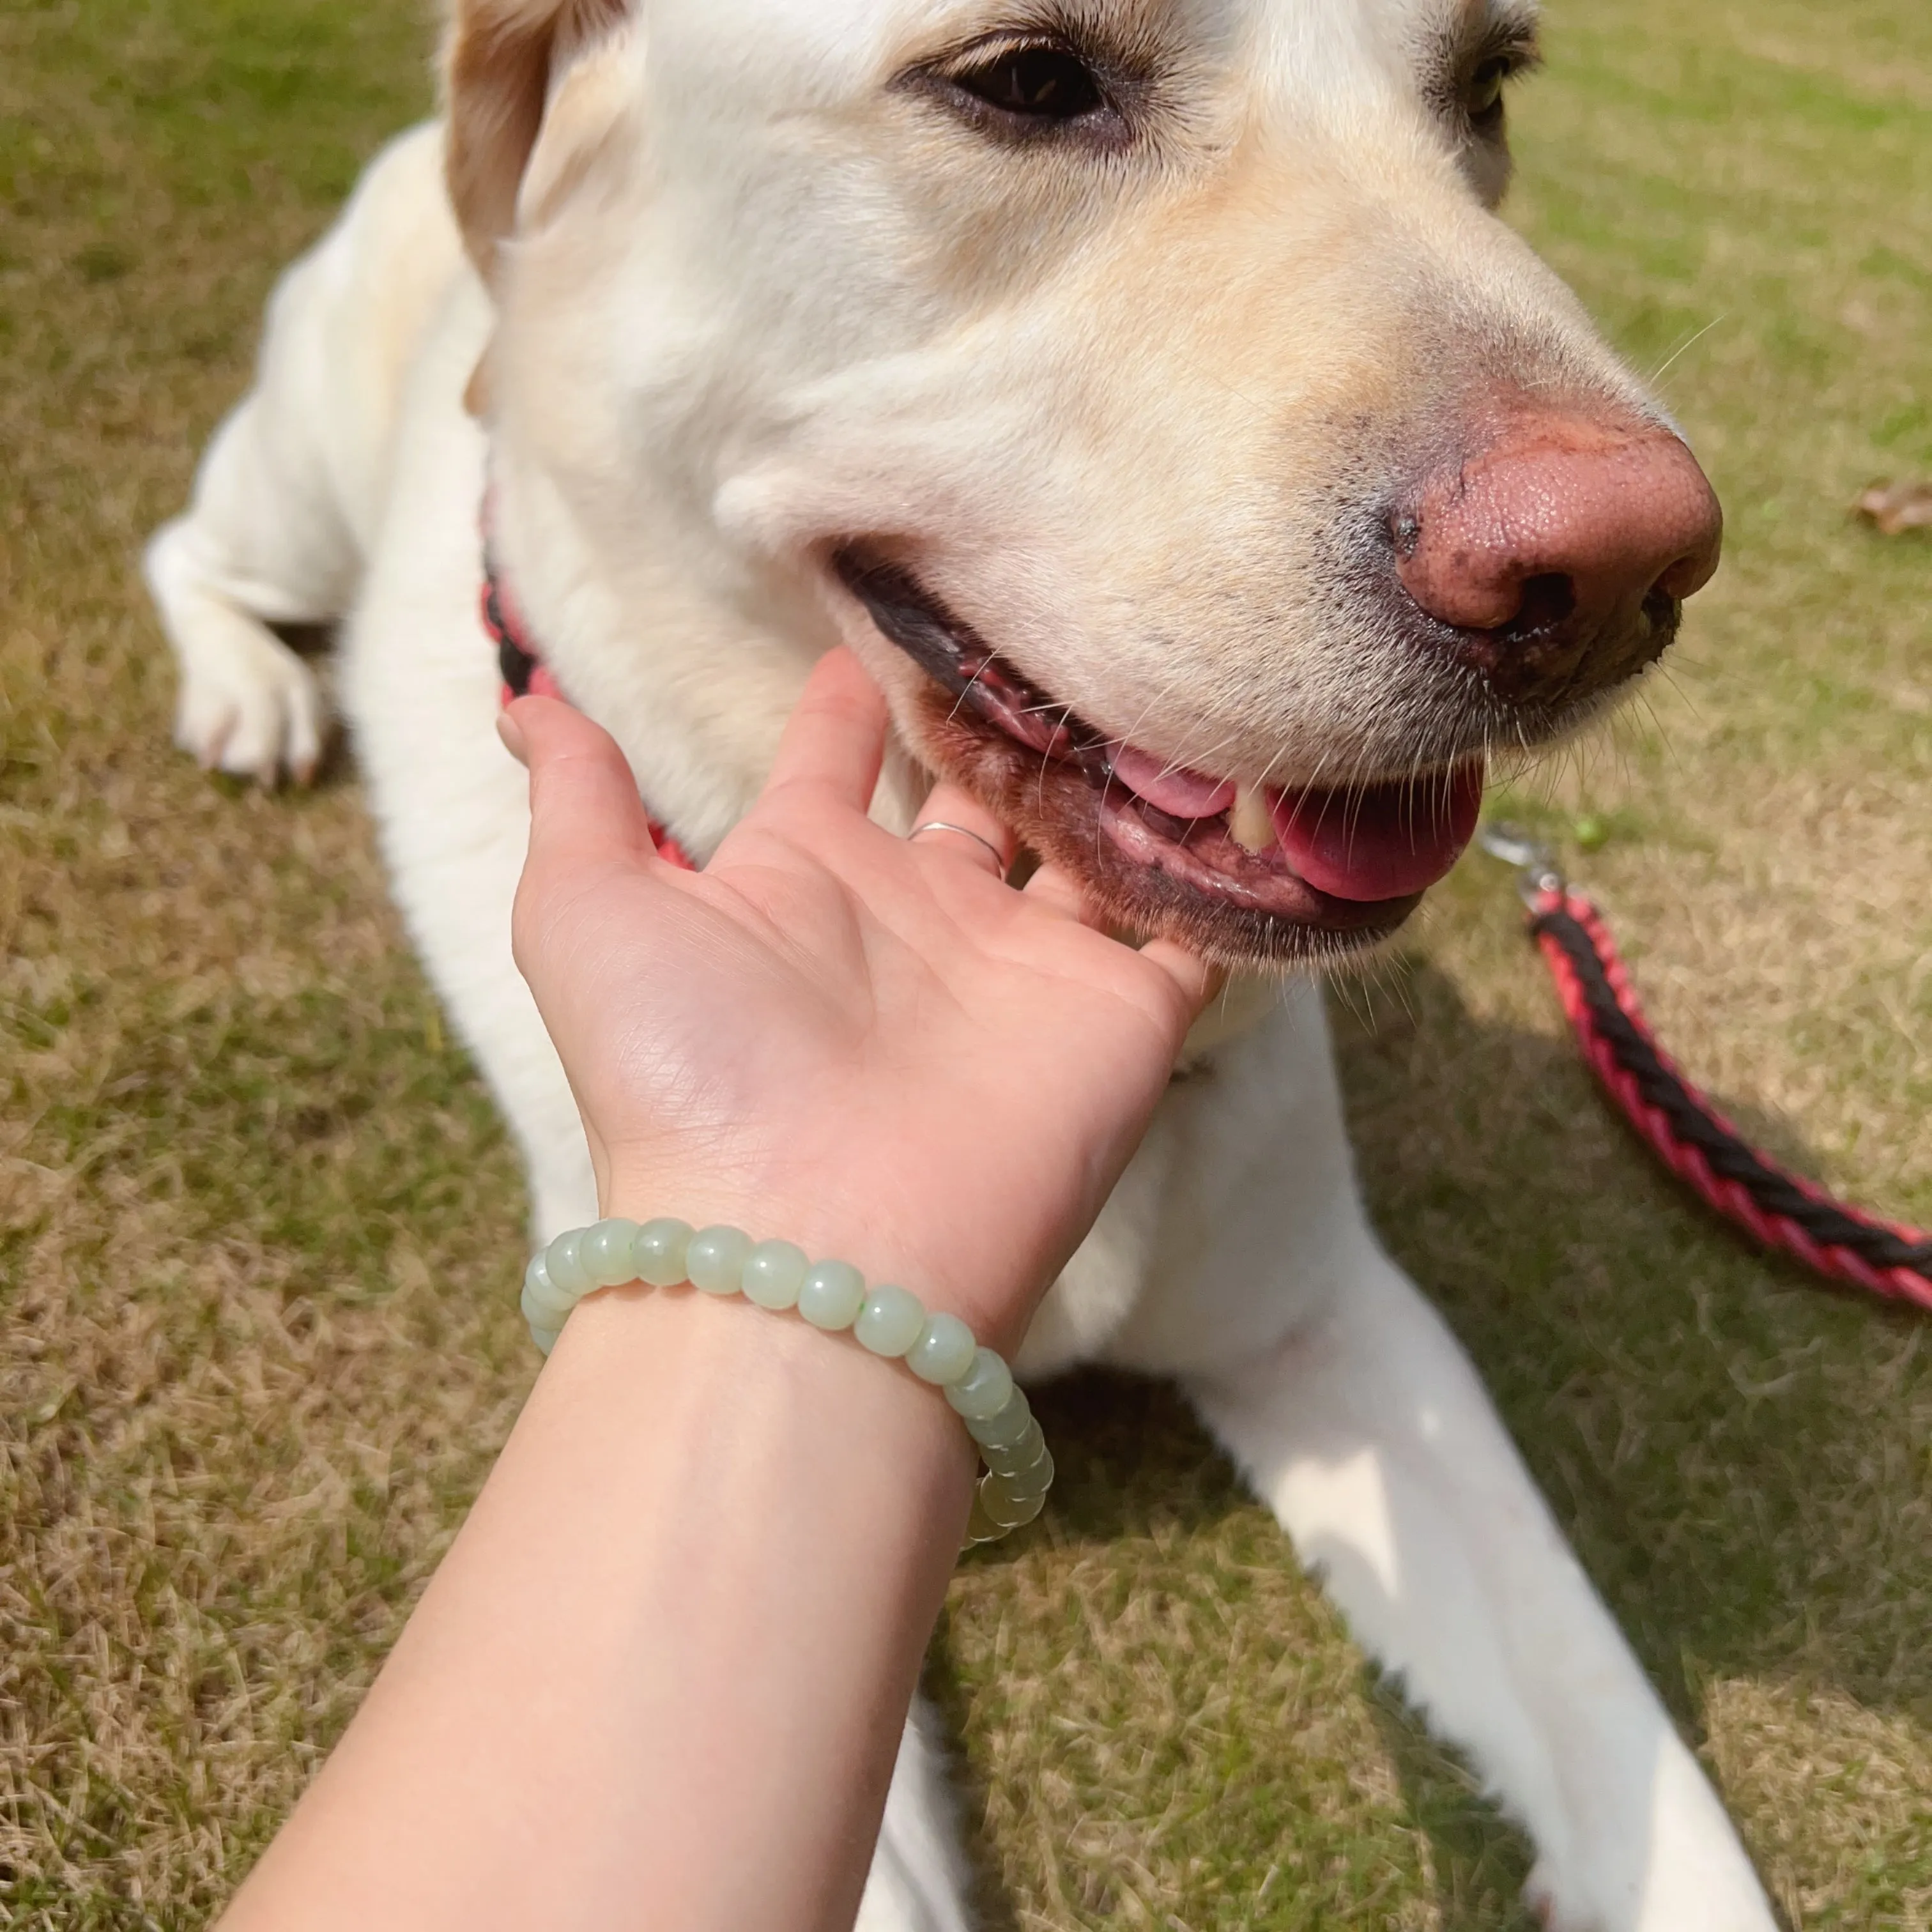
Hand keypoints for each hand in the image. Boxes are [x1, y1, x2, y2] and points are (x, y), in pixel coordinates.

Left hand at [499, 649, 1214, 1349]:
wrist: (811, 1246)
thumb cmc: (688, 1076)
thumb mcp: (587, 914)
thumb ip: (579, 800)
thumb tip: (522, 708)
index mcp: (806, 875)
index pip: (841, 757)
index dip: (858, 689)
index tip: (891, 595)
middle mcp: (921, 913)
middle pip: (977, 793)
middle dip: (1005, 715)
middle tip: (1052, 608)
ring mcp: (1027, 965)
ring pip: (1090, 844)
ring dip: (1118, 774)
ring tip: (1158, 669)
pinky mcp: (1121, 1016)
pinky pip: (1191, 928)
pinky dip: (1221, 873)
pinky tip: (1251, 789)